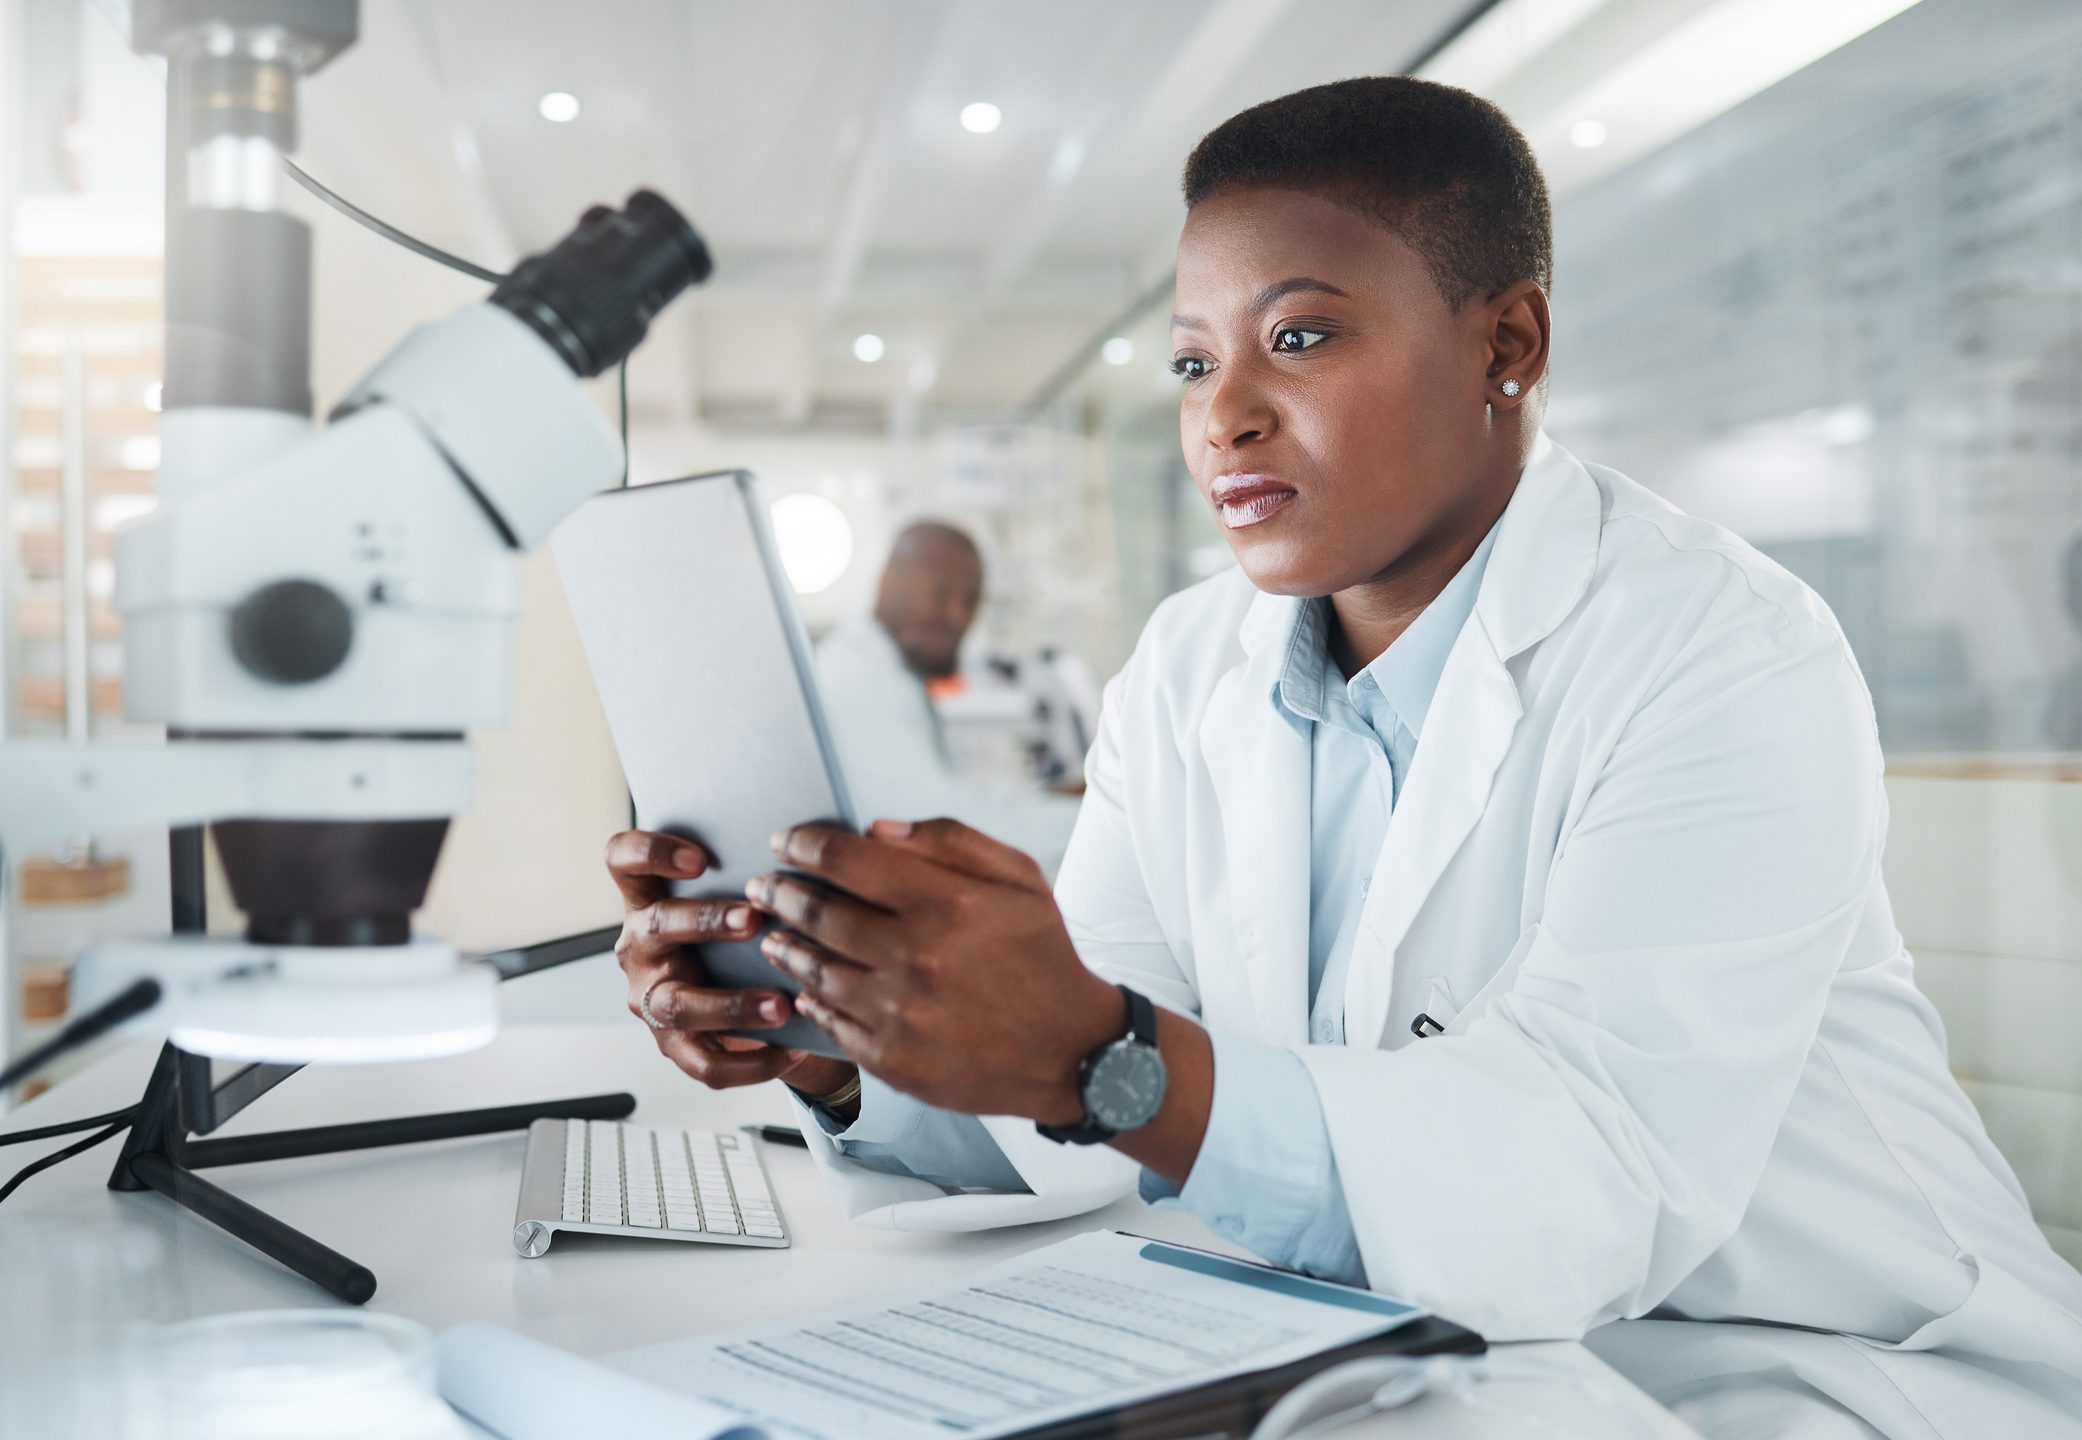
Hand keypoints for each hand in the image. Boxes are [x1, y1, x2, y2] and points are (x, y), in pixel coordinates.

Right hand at [606, 830, 855, 1096]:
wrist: (754, 997)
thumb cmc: (748, 931)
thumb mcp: (746, 894)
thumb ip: (769, 867)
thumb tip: (846, 831)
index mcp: (649, 897)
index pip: (622, 859)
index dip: (650, 853)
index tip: (700, 858)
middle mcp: (640, 946)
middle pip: (654, 926)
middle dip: (704, 922)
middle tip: (753, 920)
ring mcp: (652, 997)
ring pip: (676, 1002)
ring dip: (729, 1003)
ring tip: (780, 1005)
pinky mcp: (674, 1045)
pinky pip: (706, 1062)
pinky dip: (752, 1061)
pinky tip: (794, 1050)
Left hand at [744, 819, 1124, 1123]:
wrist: (1073, 1052)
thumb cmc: (1043, 955)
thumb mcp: (1019, 878)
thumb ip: (950, 841)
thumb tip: (876, 830)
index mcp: (944, 903)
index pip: (846, 860)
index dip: (804, 844)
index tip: (785, 840)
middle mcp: (914, 956)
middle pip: (817, 913)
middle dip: (781, 892)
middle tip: (763, 885)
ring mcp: (898, 1013)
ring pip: (814, 970)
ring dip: (785, 945)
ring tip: (773, 933)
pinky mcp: (891, 1059)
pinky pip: (829, 1022)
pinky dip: (808, 999)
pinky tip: (803, 985)